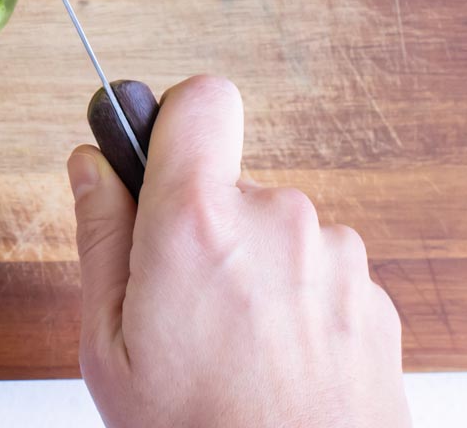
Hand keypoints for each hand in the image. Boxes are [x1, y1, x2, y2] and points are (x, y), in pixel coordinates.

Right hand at [68, 76, 409, 427]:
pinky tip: (275, 367)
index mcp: (198, 222)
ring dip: (254, 272)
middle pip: (231, 182)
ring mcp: (336, 258)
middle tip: (180, 308)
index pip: (201, 99)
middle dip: (203, 227)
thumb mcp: (109, 348)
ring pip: (276, 232)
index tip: (156, 161)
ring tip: (232, 352)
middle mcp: (278, 222)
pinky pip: (319, 274)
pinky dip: (297, 308)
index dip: (174, 120)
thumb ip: (100, 238)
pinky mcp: (375, 297)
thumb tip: (91, 166)